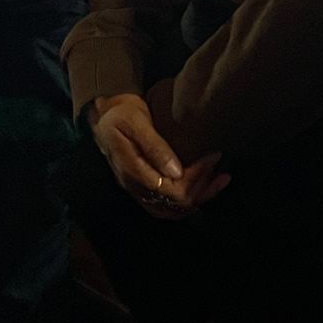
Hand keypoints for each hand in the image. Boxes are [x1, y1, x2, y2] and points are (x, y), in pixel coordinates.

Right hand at [89, 90, 228, 219]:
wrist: (102, 115)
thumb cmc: (119, 113)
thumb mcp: (135, 121)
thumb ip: (154, 146)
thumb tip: (177, 171)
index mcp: (132, 169)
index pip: (170, 188)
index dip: (195, 176)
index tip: (211, 156)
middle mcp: (134, 186)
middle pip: (175, 202)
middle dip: (202, 185)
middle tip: (218, 162)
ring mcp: (137, 190)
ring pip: (173, 209)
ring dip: (199, 197)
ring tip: (220, 180)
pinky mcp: (142, 188)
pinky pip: (167, 206)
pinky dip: (188, 201)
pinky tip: (202, 190)